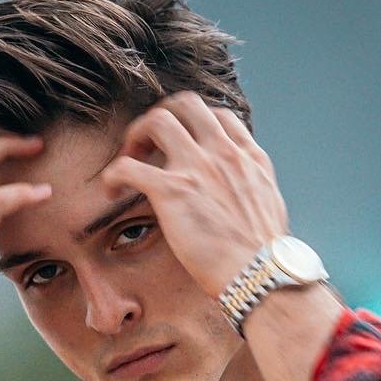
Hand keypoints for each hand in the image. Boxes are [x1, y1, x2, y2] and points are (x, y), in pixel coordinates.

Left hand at [100, 93, 289, 299]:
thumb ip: (251, 189)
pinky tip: (111, 190)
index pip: (218, 116)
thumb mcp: (270, 207)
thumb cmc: (265, 258)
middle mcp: (222, 153)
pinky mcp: (171, 190)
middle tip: (149, 144)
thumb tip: (241, 195)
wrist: (261, 276)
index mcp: (248, 157)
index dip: (194, 124)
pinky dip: (113, 174)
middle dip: (162, 117)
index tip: (182, 143)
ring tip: (129, 159)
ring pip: (157, 120)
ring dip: (136, 134)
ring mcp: (197, 167)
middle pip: (186, 104)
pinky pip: (128, 166)